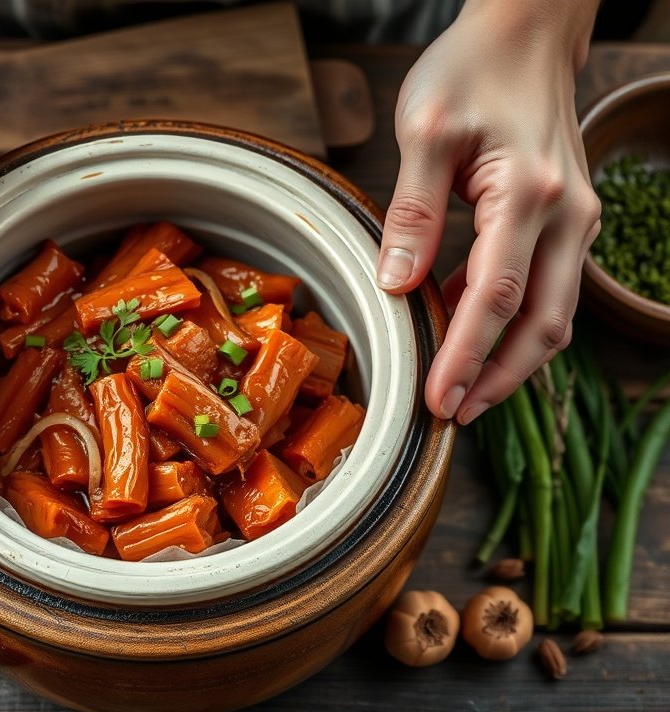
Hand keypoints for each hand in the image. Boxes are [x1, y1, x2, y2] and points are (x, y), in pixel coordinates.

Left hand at [377, 0, 600, 424]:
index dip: (465, 357)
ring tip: (458, 390)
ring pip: (550, 314)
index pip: (496, 299)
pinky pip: (542, 287)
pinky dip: (506, 321)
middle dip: (497, 379)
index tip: (436, 401)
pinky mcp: (563, 221)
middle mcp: (566, 216)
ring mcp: (573, 220)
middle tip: (452, 415)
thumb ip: (410, 214)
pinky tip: (461, 332)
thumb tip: (396, 286)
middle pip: (543, 324)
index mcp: (529, 195)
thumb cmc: (471, 71)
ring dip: (507, 359)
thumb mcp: (422, 132)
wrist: (524, 33)